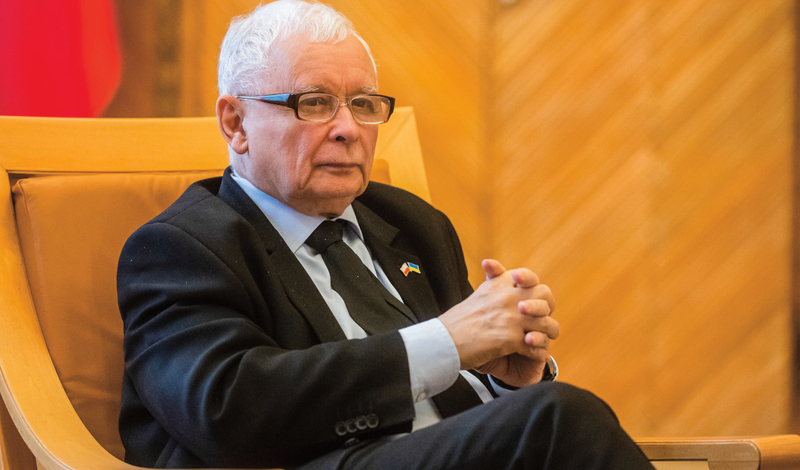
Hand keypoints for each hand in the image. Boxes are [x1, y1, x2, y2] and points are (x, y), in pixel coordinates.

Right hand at [438, 260, 557, 386]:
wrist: (444, 342)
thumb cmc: (458, 321)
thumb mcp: (477, 294)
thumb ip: (492, 281)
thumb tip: (492, 265)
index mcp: (500, 284)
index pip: (531, 279)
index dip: (536, 290)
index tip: (533, 301)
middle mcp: (508, 296)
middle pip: (544, 295)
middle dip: (547, 308)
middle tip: (541, 320)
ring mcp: (511, 317)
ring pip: (546, 322)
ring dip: (547, 333)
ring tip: (541, 340)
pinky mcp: (511, 338)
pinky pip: (537, 344)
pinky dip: (537, 351)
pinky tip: (533, 353)